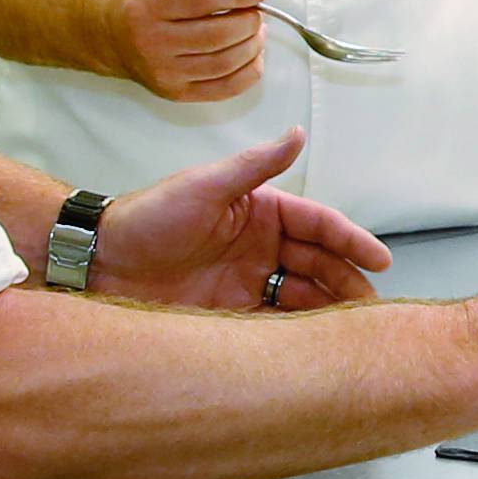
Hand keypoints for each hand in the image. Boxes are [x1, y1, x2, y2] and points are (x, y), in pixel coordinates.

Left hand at [94, 129, 392, 313]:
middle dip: (348, 282)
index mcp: (263, 211)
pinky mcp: (232, 315)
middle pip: (319, 264)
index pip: (319, 225)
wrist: (98, 265)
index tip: (379, 260)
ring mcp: (248, 282)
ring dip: (329, 310)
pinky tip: (314, 345)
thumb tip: (297, 133)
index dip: (352, 241)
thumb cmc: (148, 218)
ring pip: (304, 297)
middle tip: (371, 306)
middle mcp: (262, 247)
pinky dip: (297, 335)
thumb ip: (256, 164)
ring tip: (351, 330)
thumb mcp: (204, 186)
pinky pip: (275, 325)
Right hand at [103, 0, 267, 101]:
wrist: (107, 32)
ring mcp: (164, 72)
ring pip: (225, 62)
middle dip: (249, 19)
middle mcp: (153, 41)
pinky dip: (249, 71)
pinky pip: (225, 88)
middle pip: (218, 34)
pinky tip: (252, 54)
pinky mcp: (175, 92)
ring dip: (253, 44)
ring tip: (255, 29)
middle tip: (256, 9)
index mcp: (148, 5)